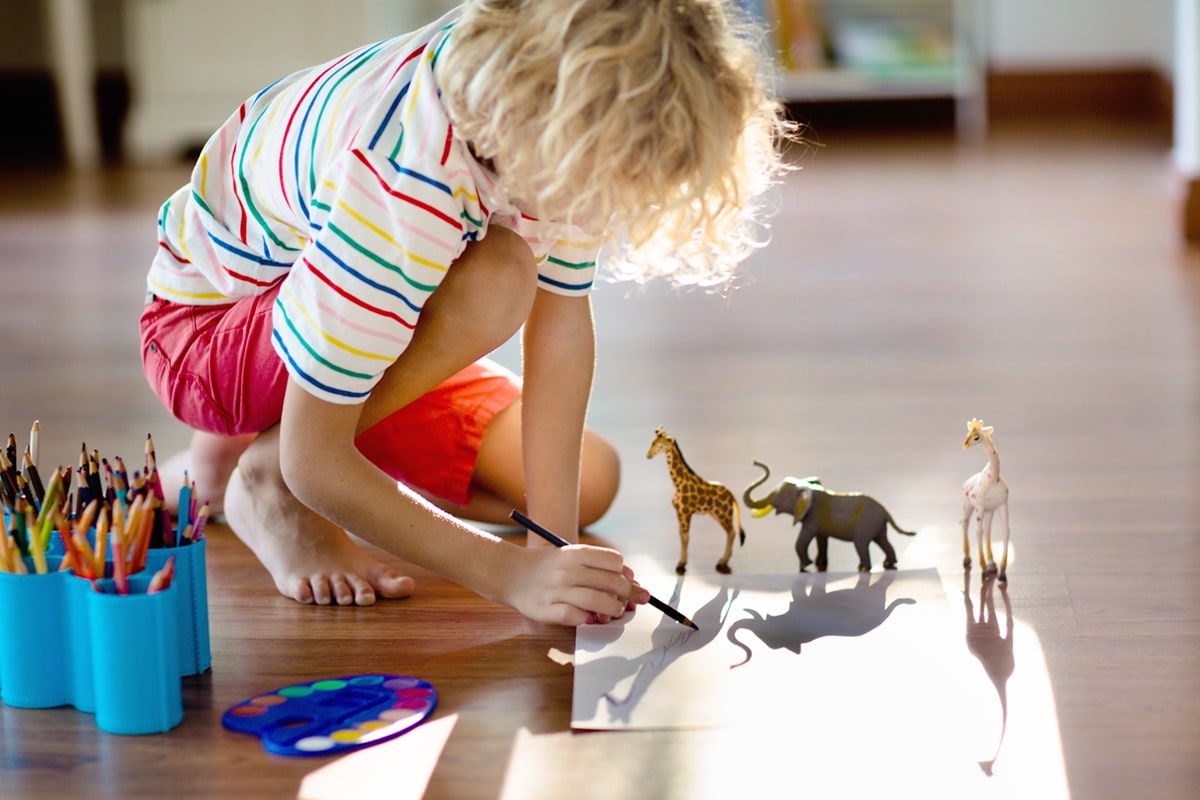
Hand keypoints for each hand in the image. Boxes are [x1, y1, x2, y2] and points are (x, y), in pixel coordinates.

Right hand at [509, 544, 644, 626]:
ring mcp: (556, 590)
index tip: (629, 581)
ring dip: (612, 609)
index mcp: (574, 553)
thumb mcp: (569, 555)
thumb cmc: (546, 566)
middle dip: (627, 594)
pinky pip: (575, 616)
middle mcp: (567, 570)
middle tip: (628, 601)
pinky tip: (590, 618)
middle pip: (610, 582)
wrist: (510, 573)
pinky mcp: (546, 609)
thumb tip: (630, 578)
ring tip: (614, 611)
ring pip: (597, 601)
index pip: (613, 561)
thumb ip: (596, 564)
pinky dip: (587, 619)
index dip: (625, 573)